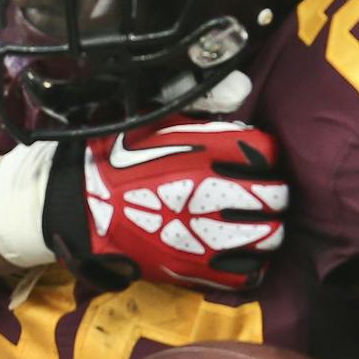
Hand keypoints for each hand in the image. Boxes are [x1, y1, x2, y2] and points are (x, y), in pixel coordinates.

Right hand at [46, 119, 286, 293]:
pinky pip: (248, 272)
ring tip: (252, 228)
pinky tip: (241, 255)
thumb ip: (206, 105)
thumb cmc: (120, 159)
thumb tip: (241, 86)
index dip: (265, 160)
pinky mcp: (196, 267)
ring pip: (268, 237)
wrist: (82, 206)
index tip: (255, 165)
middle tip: (258, 199)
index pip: (268, 154)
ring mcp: (209, 233)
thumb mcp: (162, 118)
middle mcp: (217, 191)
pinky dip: (252, 264)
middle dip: (272, 198)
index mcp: (211, 151)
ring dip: (266, 231)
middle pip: (276, 197)